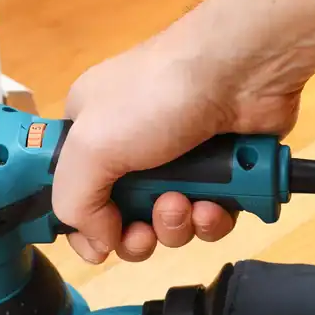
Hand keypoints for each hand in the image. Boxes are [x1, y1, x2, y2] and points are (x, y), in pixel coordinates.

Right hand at [51, 35, 304, 263]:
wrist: (242, 70)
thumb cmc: (157, 95)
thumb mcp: (89, 147)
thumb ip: (75, 203)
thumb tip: (98, 244)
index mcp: (88, 134)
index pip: (72, 195)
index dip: (83, 227)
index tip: (96, 244)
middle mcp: (130, 149)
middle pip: (122, 220)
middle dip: (136, 233)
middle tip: (144, 231)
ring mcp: (178, 162)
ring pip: (168, 226)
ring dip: (175, 227)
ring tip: (184, 204)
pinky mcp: (222, 174)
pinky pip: (208, 219)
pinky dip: (210, 219)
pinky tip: (214, 204)